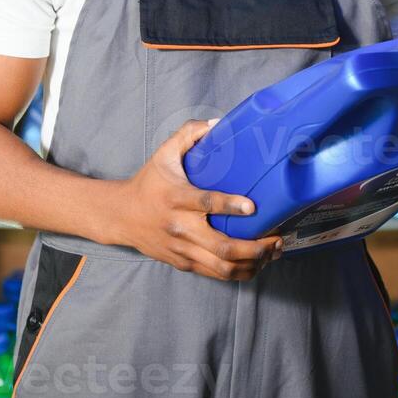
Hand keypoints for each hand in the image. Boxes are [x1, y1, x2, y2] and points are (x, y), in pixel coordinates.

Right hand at [114, 118, 283, 281]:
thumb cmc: (148, 182)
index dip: (229, 205)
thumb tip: (219, 123)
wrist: (120, 216)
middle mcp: (179, 227)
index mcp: (175, 198)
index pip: (205, 203)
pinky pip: (214, 274)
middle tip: (276, 238)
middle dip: (253, 247)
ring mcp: (181, 248)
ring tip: (272, 253)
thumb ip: (189, 134)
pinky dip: (239, 273)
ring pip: (221, 267)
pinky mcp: (183, 262)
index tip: (252, 206)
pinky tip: (256, 264)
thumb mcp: (164, 153)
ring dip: (252, 263)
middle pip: (220, 246)